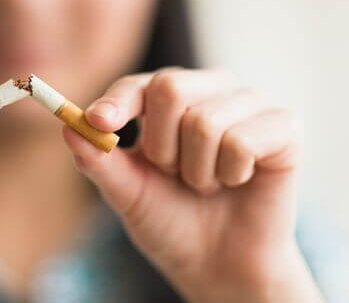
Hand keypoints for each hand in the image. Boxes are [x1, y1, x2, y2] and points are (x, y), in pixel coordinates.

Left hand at [63, 69, 323, 302]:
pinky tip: (238, 181)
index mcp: (170, 98)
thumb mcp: (127, 193)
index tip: (99, 122)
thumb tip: (67, 126)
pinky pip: (241, 139)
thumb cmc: (171, 221)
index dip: (117, 102)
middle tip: (174, 174)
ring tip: (207, 184)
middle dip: (161, 147)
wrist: (219, 264)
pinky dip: (231, 174)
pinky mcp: (283, 126)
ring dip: (197, 170)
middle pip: (170, 87)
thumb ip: (99, 161)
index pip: (138, 85)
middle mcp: (209, 89)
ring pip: (204, 121)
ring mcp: (248, 103)